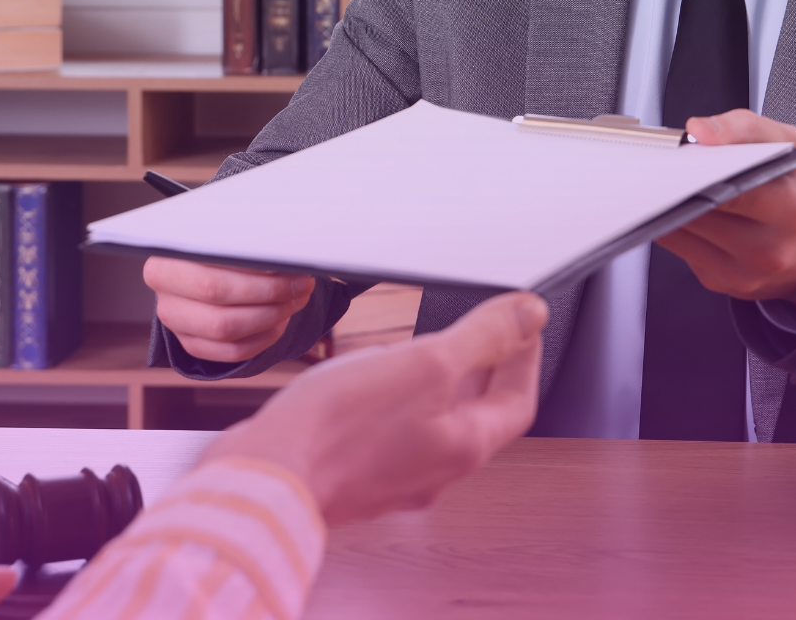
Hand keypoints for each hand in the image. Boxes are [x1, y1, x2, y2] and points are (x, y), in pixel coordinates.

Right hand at [145, 255, 316, 361]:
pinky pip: (232, 351)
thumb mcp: (229, 233)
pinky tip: (280, 320)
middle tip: (301, 285)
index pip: (210, 264)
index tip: (289, 266)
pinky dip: (263, 338)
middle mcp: (164, 291)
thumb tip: (288, 252)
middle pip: (217, 295)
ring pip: (225, 329)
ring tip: (295, 300)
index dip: (254, 270)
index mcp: (167, 256)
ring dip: (270, 316)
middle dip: (268, 292)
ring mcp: (175, 322)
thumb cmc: (224, 245)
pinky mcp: (192, 344)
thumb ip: (250, 239)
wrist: (207, 265)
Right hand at [200, 290, 547, 524]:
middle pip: (477, 413)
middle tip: (484, 330)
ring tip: (429, 347)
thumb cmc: (338, 430)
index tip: (523, 324)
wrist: (265, 479)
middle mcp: (435, 469)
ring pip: (433, 422)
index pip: (517, 399)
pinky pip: (393, 431)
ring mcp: (394, 475)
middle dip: (484, 367)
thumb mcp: (425, 365)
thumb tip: (529, 316)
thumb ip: (482, 339)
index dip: (525, 356)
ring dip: (439, 383)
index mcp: (463, 446)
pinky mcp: (357, 473)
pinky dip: (397, 400)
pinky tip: (372, 379)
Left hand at [655, 109, 795, 310]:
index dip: (697, 173)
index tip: (679, 158)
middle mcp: (770, 250)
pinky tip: (696, 213)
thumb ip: (744, 127)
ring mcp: (744, 274)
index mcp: (793, 209)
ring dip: (673, 207)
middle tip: (671, 167)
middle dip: (677, 187)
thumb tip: (698, 130)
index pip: (730, 192)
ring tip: (681, 186)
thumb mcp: (791, 144)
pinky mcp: (722, 284)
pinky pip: (681, 250)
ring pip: (679, 233)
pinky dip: (681, 228)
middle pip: (696, 214)